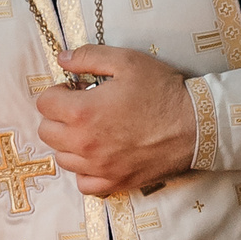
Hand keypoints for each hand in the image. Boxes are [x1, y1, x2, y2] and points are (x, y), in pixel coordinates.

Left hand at [35, 45, 196, 196]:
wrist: (196, 126)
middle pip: (46, 132)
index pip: (44, 103)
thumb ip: (89, 56)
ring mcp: (98, 167)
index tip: (74, 90)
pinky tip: (98, 156)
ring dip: (69, 143)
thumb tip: (62, 58)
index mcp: (82, 112)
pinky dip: (84, 171)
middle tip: (80, 109)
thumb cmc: (162, 92)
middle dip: (58, 117)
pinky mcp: (114, 182)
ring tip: (91, 130)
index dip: (57, 92)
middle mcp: (84, 143)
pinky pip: (82, 183)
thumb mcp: (127, 61)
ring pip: (62, 158)